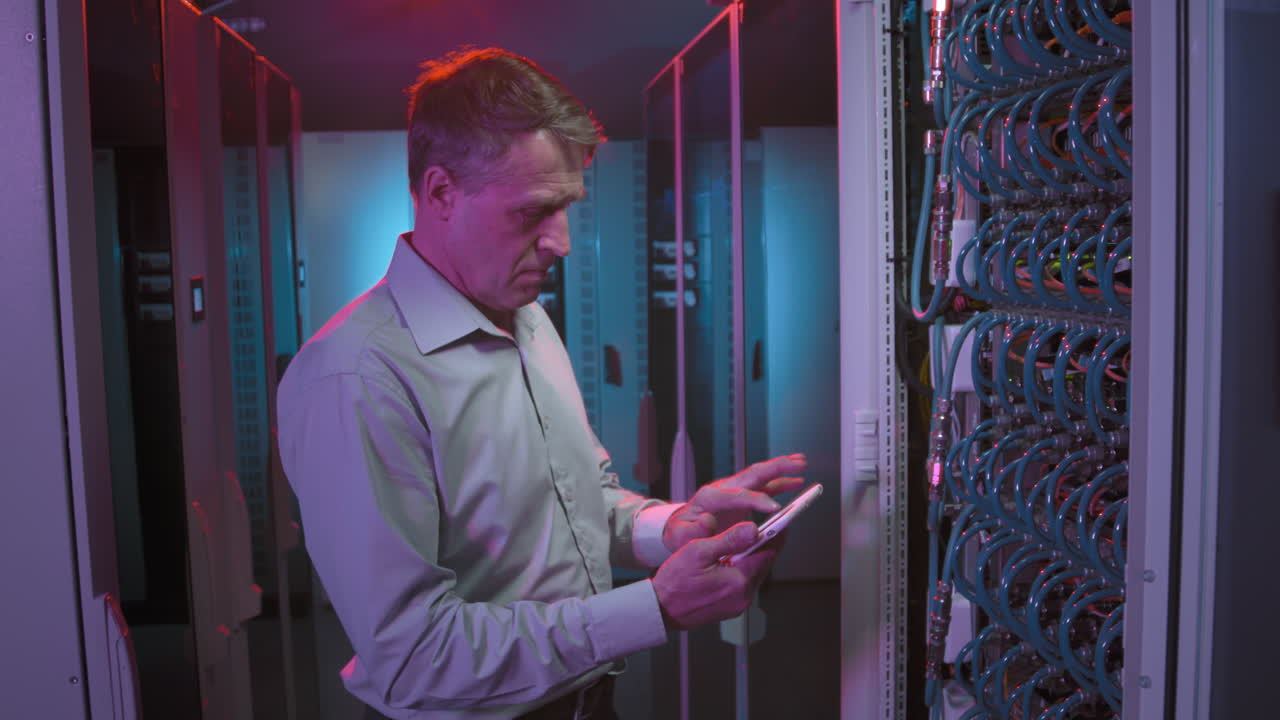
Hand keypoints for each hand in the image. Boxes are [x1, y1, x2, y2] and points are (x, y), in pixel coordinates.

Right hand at [651, 522, 780, 630]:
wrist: (660, 610)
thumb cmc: (674, 582)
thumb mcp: (699, 551)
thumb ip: (729, 539)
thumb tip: (753, 529)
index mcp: (738, 581)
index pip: (767, 553)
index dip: (776, 535)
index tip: (781, 522)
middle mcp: (743, 596)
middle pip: (763, 564)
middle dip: (762, 546)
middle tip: (758, 529)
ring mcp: (738, 605)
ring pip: (754, 574)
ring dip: (750, 559)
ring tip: (736, 546)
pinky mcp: (732, 608)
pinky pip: (744, 585)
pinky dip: (741, 571)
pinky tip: (727, 563)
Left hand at [663, 453, 806, 552]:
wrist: (680, 529)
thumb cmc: (681, 533)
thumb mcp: (681, 536)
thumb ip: (694, 531)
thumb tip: (707, 522)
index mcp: (709, 497)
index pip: (737, 495)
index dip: (756, 500)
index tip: (775, 508)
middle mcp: (724, 489)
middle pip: (752, 474)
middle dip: (775, 468)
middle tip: (797, 464)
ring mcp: (734, 491)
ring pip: (760, 475)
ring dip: (781, 468)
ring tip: (801, 463)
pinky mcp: (741, 497)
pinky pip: (764, 486)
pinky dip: (780, 482)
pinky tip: (795, 481)